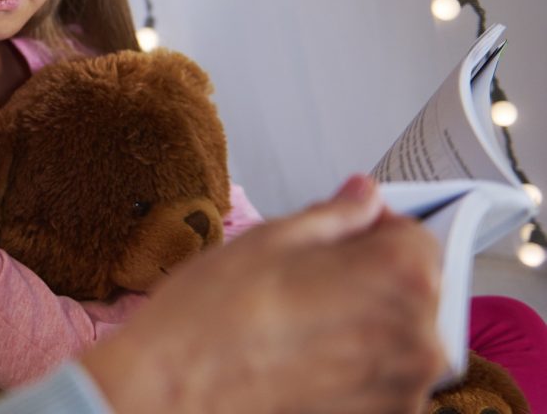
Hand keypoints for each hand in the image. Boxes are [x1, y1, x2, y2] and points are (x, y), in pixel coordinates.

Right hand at [81, 175, 445, 413]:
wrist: (172, 392)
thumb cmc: (211, 318)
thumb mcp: (270, 238)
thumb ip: (334, 215)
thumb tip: (363, 197)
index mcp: (399, 277)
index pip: (416, 237)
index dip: (372, 230)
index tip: (337, 237)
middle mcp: (418, 338)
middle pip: (411, 290)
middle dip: (369, 278)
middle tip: (303, 281)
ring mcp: (404, 390)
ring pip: (395, 338)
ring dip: (360, 325)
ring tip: (295, 325)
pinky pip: (380, 382)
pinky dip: (351, 369)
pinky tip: (298, 360)